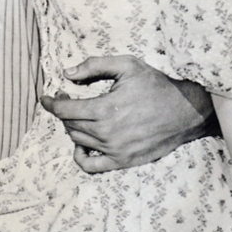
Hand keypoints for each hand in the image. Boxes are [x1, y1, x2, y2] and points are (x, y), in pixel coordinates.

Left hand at [41, 55, 213, 172]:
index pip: (63, 110)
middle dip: (62, 111)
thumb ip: (94, 65)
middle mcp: (106, 133)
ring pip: (78, 141)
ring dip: (71, 127)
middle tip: (66, 99)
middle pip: (69, 125)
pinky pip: (90, 166)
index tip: (46, 97)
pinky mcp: (122, 161)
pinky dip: (79, 156)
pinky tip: (81, 143)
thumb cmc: (156, 85)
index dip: (50, 102)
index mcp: (104, 109)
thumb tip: (66, 73)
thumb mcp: (127, 66)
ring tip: (77, 115)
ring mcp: (114, 150)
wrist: (185, 112)